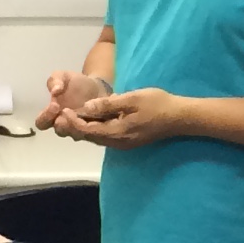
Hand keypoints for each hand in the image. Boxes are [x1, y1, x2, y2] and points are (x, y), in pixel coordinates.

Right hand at [36, 70, 111, 134]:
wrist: (97, 86)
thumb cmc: (75, 83)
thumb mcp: (63, 76)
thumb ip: (55, 80)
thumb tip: (54, 91)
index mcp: (52, 115)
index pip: (42, 122)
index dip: (46, 116)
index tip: (55, 105)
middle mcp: (64, 125)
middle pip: (60, 131)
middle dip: (63, 123)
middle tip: (68, 111)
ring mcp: (79, 129)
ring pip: (76, 134)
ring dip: (79, 125)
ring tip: (83, 112)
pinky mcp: (94, 129)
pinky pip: (92, 132)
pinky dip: (94, 124)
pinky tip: (97, 113)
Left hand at [63, 87, 191, 148]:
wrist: (179, 117)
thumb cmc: (157, 105)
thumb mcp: (132, 99)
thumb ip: (108, 104)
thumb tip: (87, 107)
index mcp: (117, 132)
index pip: (87, 130)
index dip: (73, 121)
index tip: (64, 110)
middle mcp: (118, 142)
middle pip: (90, 137)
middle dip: (76, 126)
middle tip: (63, 114)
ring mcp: (124, 143)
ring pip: (97, 137)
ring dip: (85, 127)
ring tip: (74, 115)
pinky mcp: (129, 140)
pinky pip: (106, 136)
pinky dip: (96, 127)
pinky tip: (95, 117)